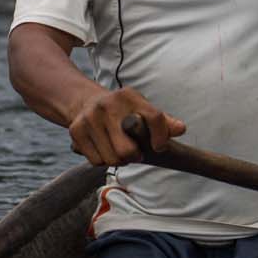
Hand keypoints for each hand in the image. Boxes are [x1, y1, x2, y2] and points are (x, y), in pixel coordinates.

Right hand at [67, 87, 185, 166]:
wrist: (85, 102)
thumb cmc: (121, 110)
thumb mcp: (141, 108)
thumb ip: (162, 121)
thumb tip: (181, 129)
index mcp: (129, 96)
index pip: (153, 118)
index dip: (161, 136)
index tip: (160, 147)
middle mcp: (108, 105)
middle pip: (127, 150)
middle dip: (134, 156)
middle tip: (134, 151)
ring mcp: (90, 118)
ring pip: (112, 159)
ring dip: (118, 160)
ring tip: (118, 149)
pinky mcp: (76, 130)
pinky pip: (96, 161)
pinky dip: (102, 160)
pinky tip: (103, 148)